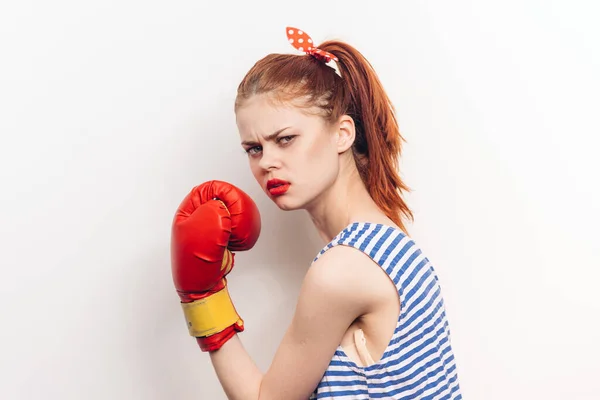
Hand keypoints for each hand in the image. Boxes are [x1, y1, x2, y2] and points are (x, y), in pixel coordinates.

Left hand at [170, 180, 260, 350]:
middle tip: (238, 216)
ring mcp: (208, 229)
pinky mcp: (218, 238)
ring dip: (236, 219)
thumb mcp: (205, 228)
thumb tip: (223, 205)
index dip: (221, 191)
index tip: (233, 199)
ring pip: (228, 214)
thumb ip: (215, 209)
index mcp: (187, 212)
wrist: (202, 286)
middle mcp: (196, 218)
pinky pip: (232, 228)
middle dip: (232, 206)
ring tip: (238, 230)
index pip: (205, 190)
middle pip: (219, 200)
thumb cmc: (197, 260)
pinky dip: (238, 231)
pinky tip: (238, 240)